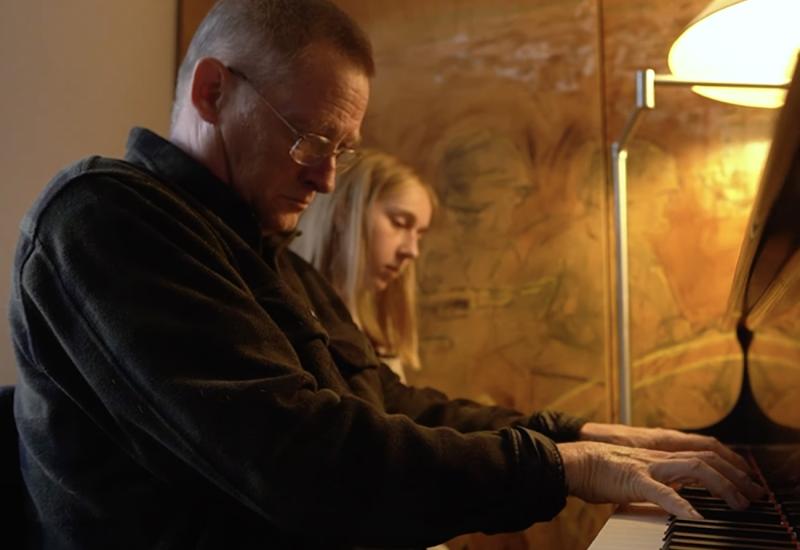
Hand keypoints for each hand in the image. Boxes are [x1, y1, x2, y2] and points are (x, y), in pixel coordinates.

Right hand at [557, 441, 764, 518]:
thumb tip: (673, 495)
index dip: (728, 464)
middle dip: (736, 475)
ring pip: (695, 468)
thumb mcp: (634, 474)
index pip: (702, 453)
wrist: (571, 462)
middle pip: (707, 457)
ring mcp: (648, 466)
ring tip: (738, 504)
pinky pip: (663, 492)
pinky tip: (696, 518)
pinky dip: (683, 506)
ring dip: (722, 486)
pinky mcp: (634, 480)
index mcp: (659, 455)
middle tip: (754, 494)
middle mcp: (658, 456)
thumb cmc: (597, 470)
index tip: (745, 481)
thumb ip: (655, 480)